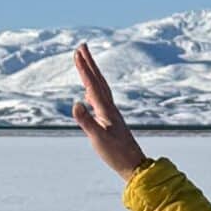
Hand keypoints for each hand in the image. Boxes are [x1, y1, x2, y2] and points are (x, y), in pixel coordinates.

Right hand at [71, 41, 148, 180]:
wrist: (134, 165)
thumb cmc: (116, 153)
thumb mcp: (98, 139)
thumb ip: (87, 122)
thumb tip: (76, 104)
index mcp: (105, 110)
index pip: (92, 85)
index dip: (84, 69)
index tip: (77, 52)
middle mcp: (109, 107)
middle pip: (98, 80)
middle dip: (89, 63)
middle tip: (81, 46)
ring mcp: (110, 113)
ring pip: (100, 87)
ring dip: (92, 73)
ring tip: (84, 61)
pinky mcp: (111, 120)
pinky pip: (100, 99)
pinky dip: (93, 90)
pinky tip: (88, 92)